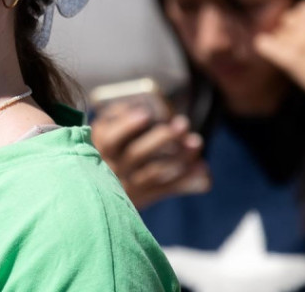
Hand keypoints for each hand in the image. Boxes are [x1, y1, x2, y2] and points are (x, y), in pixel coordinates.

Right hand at [92, 106, 210, 208]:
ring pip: (154, 173)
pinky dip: (187, 180)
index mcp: (101, 145)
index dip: (127, 126)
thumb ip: (122, 116)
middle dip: (160, 138)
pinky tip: (204, 170)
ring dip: (179, 158)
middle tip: (182, 123)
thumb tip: (147, 106)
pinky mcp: (142, 198)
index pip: (111, 138)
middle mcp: (112, 167)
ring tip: (196, 142)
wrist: (101, 187)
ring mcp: (127, 185)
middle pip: (135, 155)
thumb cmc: (112, 142)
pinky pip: (166, 189)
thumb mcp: (108, 127)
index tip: (146, 114)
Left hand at [254, 0, 304, 107]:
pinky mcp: (289, 58)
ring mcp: (299, 41)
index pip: (303, 7)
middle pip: (289, 19)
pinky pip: (263, 44)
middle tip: (304, 48)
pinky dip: (265, 47)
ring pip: (278, 33)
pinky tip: (271, 52)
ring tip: (300, 57)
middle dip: (293, 31)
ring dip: (284, 43)